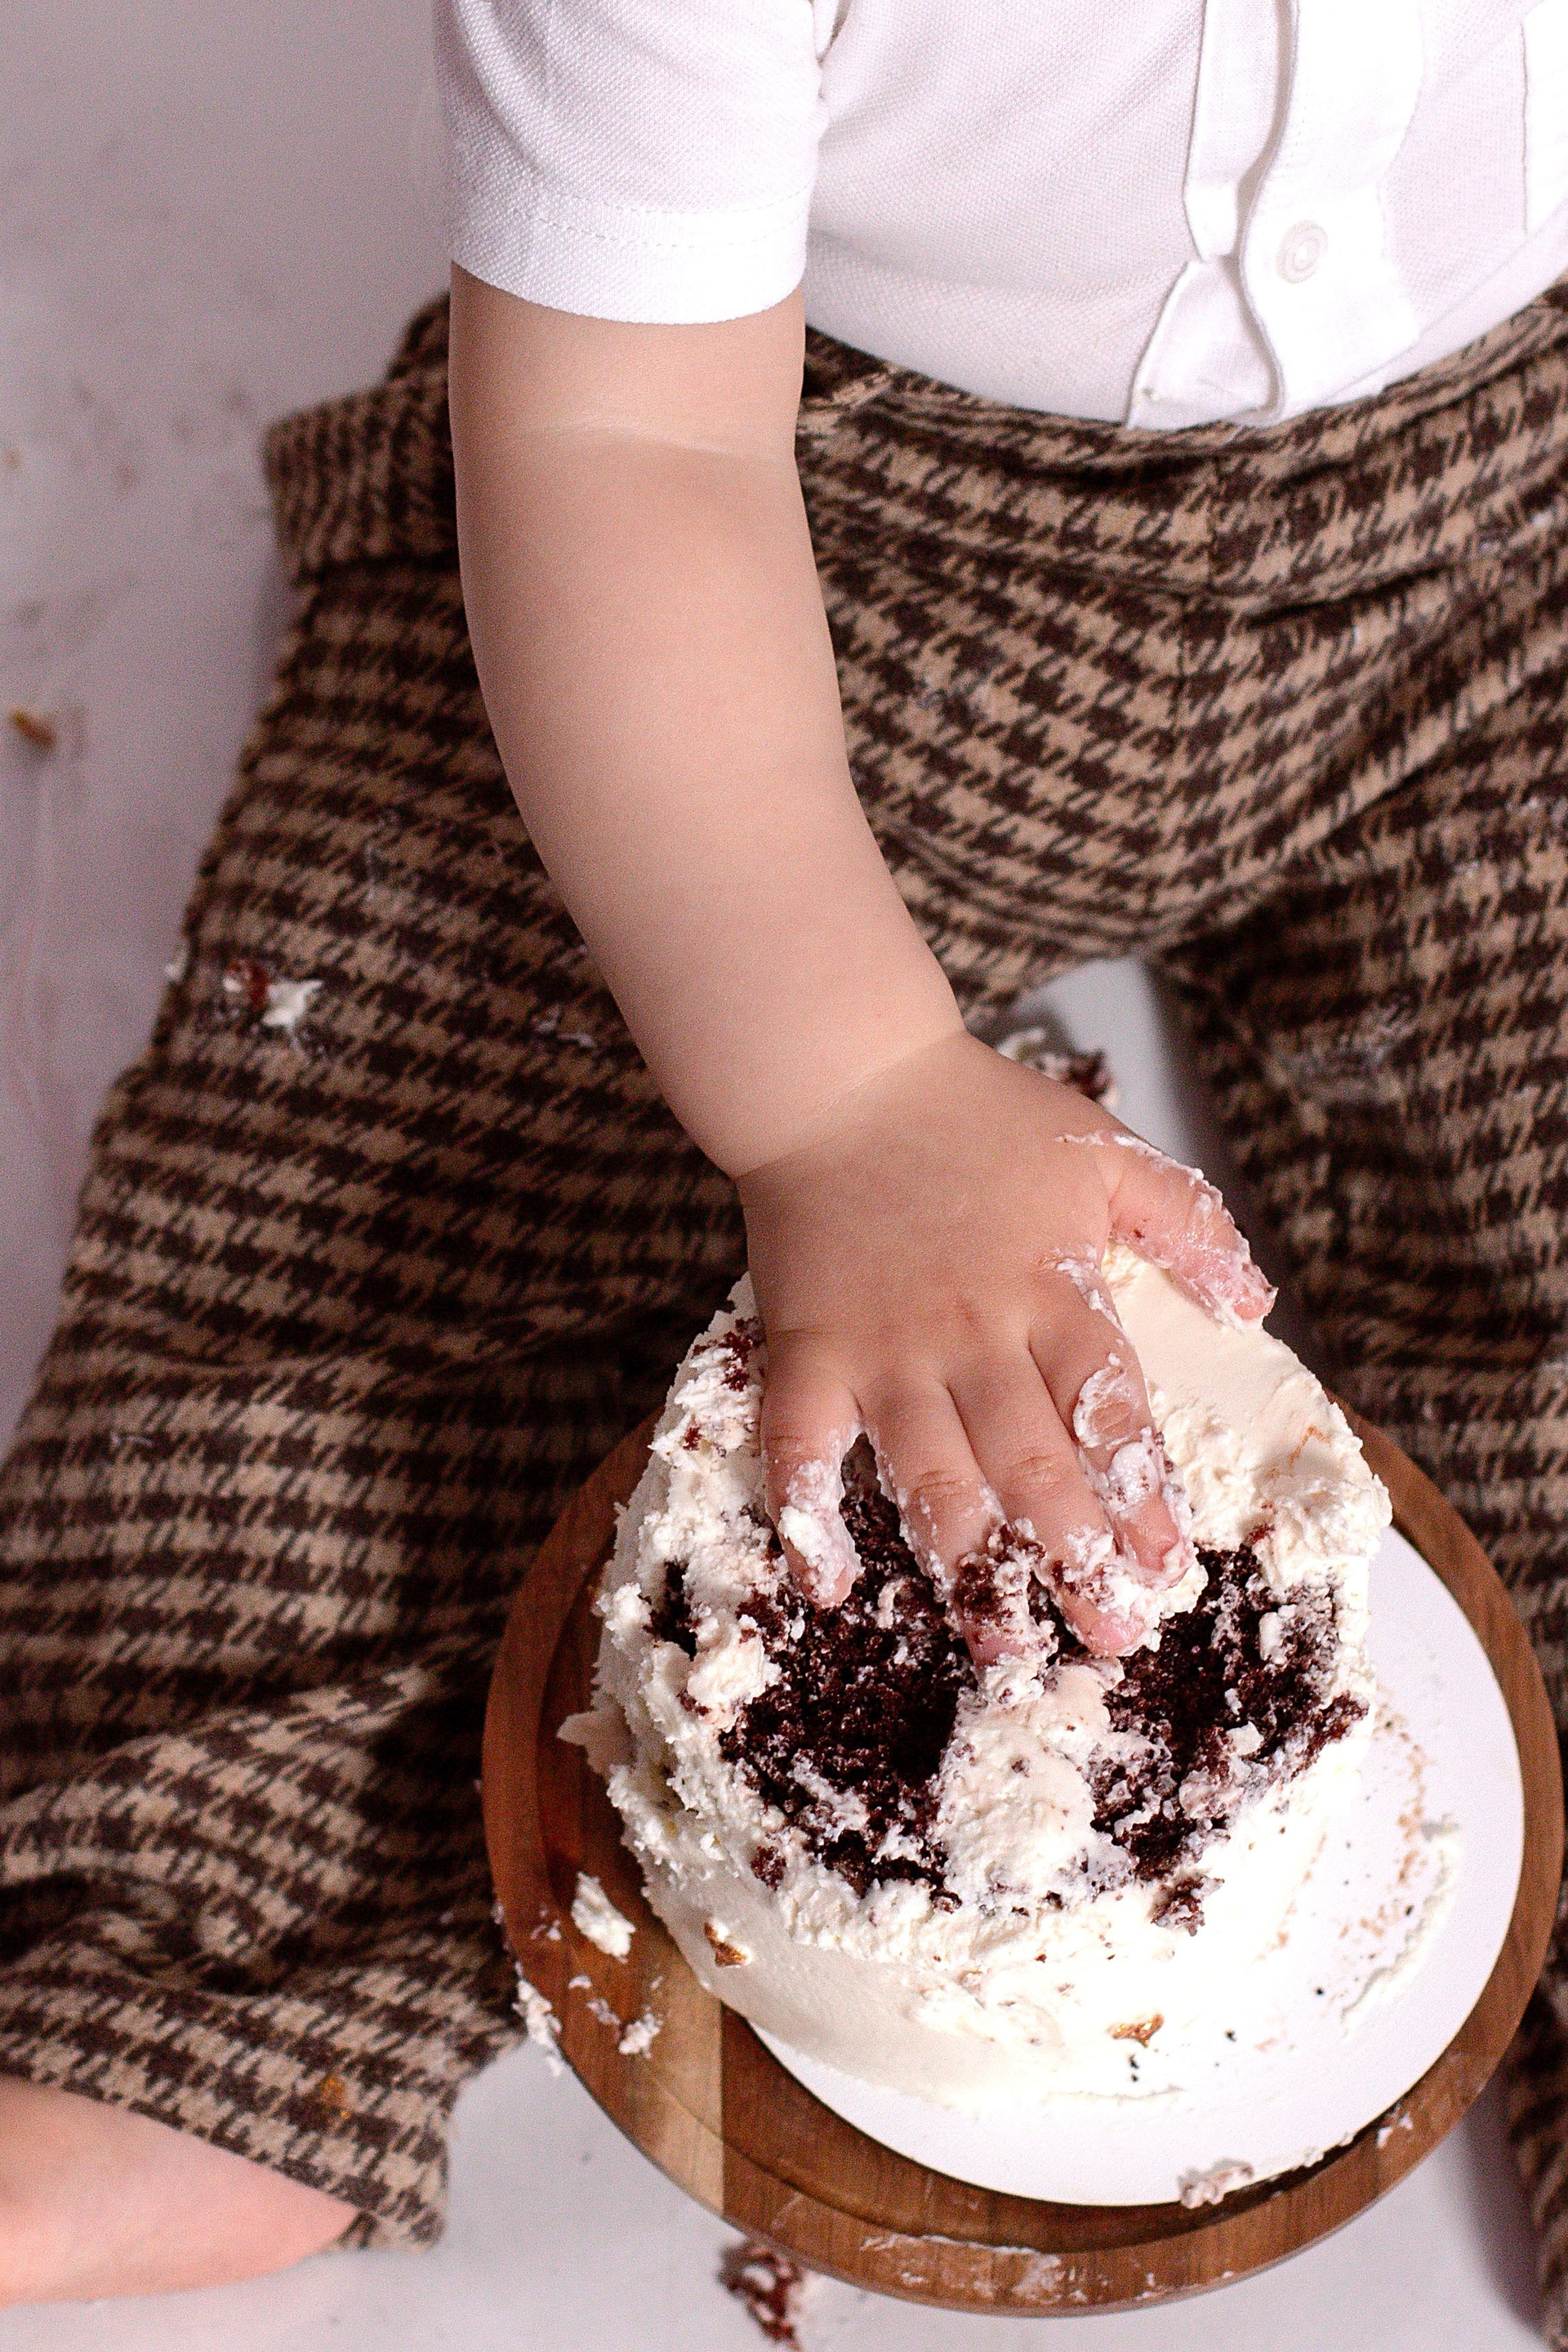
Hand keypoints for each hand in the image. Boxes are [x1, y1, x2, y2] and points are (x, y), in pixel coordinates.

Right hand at [737, 1030, 1273, 1660]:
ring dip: (970, 1567)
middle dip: (1075, 1559)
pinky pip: (800, 1449)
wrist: (842, 1076)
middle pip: (1032, 1466)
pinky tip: (830, 1587)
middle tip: (1108, 1636)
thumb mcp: (1103, 1150)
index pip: (1108, 1411)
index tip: (1166, 1565)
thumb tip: (1256, 1301)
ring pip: (932, 1477)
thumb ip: (1186, 1222)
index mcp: (1052, 1290)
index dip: (1140, 1495)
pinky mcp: (807, 1351)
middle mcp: (973, 1336)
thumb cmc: (975, 1115)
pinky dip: (808, 1521)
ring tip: (1002, 1642)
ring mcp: (884, 1351)